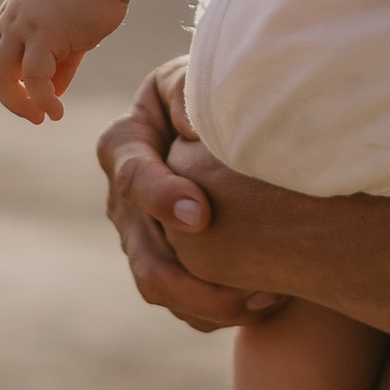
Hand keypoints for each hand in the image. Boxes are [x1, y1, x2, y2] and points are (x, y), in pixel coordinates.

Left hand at [0, 0, 125, 123]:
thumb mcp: (69, 32)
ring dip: (18, 103)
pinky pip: (35, 76)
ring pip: (3, 74)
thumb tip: (52, 94)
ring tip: (40, 117)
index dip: (0, 83)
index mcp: (12, 15)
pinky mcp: (45, 33)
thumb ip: (59, 63)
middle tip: (31, 116)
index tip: (24, 99)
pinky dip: (42, 99)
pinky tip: (56, 110)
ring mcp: (25, 25)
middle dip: (7, 98)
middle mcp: (12, 19)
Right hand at [97, 65, 284, 331]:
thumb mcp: (191, 77)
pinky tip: (266, 302)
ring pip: (161, 290)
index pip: (134, 179)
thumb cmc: (204, 92)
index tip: (202, 215)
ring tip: (266, 298)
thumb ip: (188, 91)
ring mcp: (139, 239)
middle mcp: (123, 202)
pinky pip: (183, 306)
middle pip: (146, 259)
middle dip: (196, 281)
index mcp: (123, 147)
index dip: (163, 200)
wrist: (211, 123)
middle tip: (253, 286)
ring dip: (212, 304)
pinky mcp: (164, 264)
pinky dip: (220, 312)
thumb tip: (192, 128)